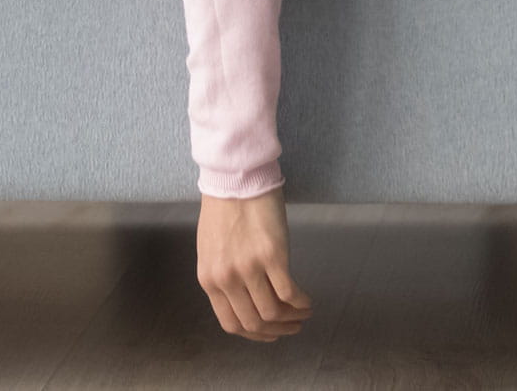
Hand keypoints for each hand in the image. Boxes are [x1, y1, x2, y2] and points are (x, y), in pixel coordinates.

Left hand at [196, 185, 312, 340]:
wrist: (235, 180)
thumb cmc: (224, 210)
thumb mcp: (213, 251)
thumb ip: (224, 277)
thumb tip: (245, 298)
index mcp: (209, 280)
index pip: (231, 324)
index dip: (254, 335)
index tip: (271, 334)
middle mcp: (227, 279)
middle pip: (254, 322)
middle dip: (277, 331)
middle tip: (293, 327)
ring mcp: (249, 268)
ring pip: (273, 312)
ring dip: (292, 318)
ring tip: (303, 313)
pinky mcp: (272, 255)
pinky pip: (289, 292)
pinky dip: (300, 302)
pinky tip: (307, 300)